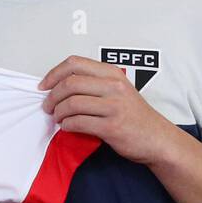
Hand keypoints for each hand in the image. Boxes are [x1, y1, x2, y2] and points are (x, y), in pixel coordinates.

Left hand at [38, 55, 180, 166]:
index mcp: (112, 73)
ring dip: (58, 113)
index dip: (53, 74)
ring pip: (71, 103)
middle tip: (48, 106)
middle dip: (52, 96)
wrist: (157, 139)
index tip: (44, 86)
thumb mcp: (118, 90)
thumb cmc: (134, 115)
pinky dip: (67, 125)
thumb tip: (58, 85)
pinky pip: (79, 122)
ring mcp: (114, 106)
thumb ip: (93, 84)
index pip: (74, 63)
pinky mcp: (112, 127)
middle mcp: (114, 86)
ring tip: (58, 118)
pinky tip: (68, 127)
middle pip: (69, 83)